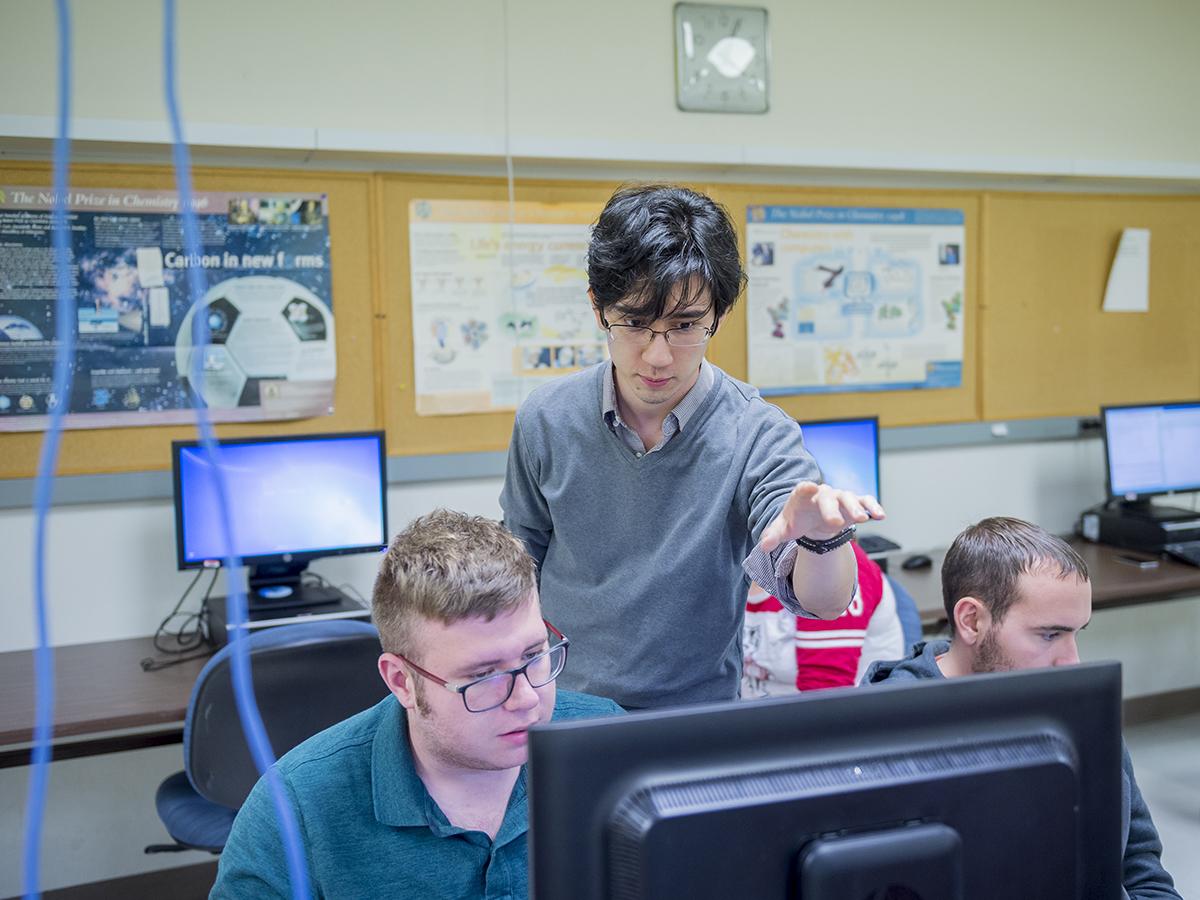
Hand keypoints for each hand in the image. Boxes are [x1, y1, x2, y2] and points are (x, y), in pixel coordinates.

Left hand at [758, 481, 885, 553]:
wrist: (813, 518)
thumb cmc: (797, 520)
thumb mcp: (784, 528)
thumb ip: (773, 535)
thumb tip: (763, 546)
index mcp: (803, 496)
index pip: (803, 490)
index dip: (806, 489)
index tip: (809, 488)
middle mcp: (823, 494)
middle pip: (828, 497)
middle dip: (832, 508)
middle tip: (835, 523)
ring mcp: (840, 498)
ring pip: (849, 498)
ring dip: (855, 507)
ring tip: (862, 519)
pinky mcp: (854, 504)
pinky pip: (865, 501)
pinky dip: (873, 506)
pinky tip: (880, 515)